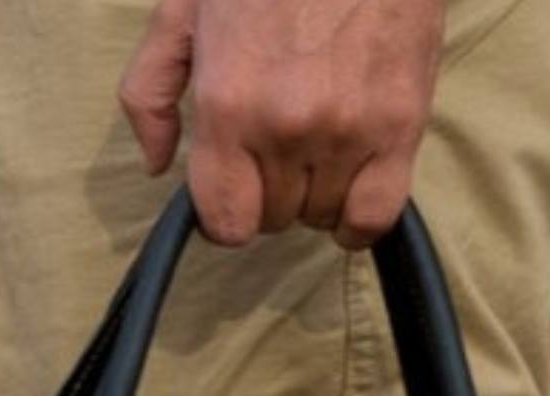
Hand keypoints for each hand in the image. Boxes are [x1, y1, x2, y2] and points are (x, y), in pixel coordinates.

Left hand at [119, 0, 443, 249]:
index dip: (225, 211)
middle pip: (273, 219)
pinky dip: (358, 217)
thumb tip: (156, 166)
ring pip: (321, 217)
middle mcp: (285, 128)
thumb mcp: (183, 9)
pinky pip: (373, 217)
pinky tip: (351, 186)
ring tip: (317, 144)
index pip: (225, 221)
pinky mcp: (400, 128)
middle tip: (278, 142)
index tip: (234, 186)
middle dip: (270, 190)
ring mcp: (346, 132)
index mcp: (228, 104)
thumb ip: (150, 92)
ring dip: (315, 194)